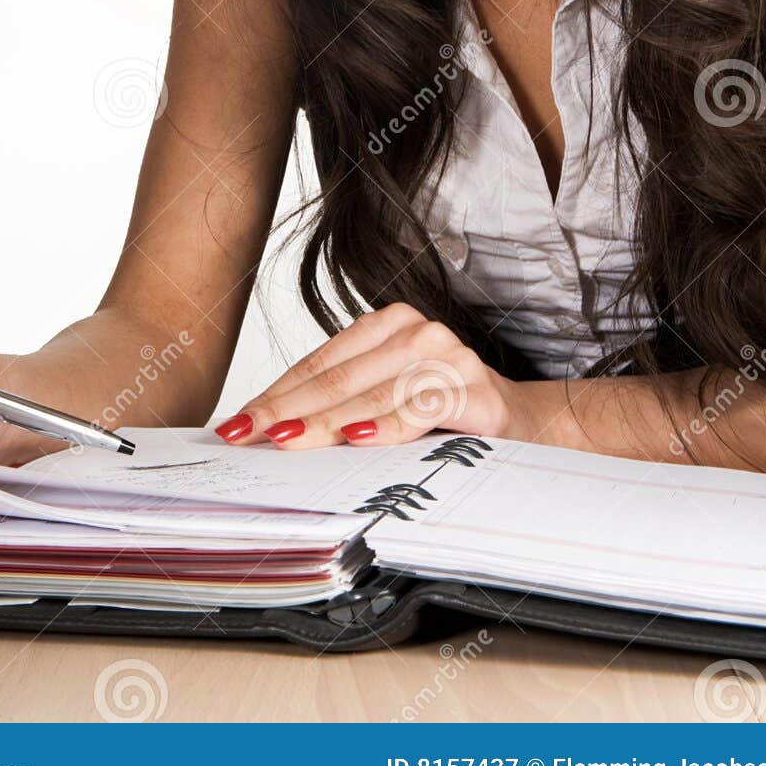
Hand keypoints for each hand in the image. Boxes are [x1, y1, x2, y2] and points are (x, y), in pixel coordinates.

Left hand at [213, 303, 544, 448]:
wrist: (527, 423)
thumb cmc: (448, 411)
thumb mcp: (391, 397)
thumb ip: (345, 402)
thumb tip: (272, 427)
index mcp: (389, 326)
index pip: (320, 363)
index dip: (275, 393)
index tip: (238, 420)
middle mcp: (417, 333)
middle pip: (338, 377)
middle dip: (286, 409)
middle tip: (246, 433)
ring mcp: (449, 359)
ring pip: (374, 391)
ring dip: (326, 420)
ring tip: (286, 438)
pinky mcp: (476, 392)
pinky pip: (425, 408)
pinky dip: (390, 423)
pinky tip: (360, 437)